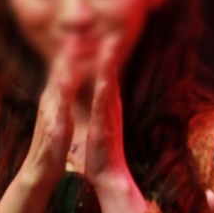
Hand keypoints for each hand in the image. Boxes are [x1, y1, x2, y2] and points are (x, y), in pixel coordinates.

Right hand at [22, 45, 79, 189]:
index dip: (69, 56)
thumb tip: (66, 86)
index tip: (77, 37)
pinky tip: (66, 82)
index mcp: (55, 102)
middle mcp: (50, 105)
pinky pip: (59, 108)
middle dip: (65, 54)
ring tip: (70, 49)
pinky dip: (62, 94)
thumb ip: (62, 102)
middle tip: (73, 33)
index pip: (63, 75)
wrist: (40, 172)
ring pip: (57, 87)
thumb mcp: (60, 119)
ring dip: (63, 68)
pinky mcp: (54, 128)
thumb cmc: (52, 147)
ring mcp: (50, 115)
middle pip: (58, 75)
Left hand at [84, 36, 131, 190]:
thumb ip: (102, 113)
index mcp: (108, 109)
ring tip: (109, 49)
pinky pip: (103, 108)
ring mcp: (109, 119)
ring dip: (109, 69)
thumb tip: (102, 102)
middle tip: (111, 35)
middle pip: (111, 78)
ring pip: (109, 89)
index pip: (106, 80)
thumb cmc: (102, 155)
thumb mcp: (101, 128)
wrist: (110, 177)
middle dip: (111, 57)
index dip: (106, 61)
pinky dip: (103, 93)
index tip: (106, 41)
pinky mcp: (105, 129)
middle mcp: (111, 111)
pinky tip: (103, 81)